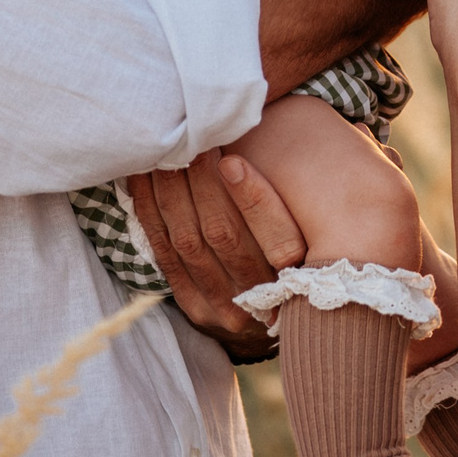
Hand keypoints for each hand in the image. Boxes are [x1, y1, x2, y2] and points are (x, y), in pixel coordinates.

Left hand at [125, 152, 306, 362]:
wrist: (277, 317)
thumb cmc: (303, 257)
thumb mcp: (314, 233)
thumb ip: (296, 200)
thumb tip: (273, 146)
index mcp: (303, 280)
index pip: (282, 243)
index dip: (256, 201)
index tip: (231, 162)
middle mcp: (264, 300)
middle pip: (223, 235)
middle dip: (201, 180)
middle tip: (190, 138)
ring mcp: (225, 308)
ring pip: (189, 241)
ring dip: (171, 190)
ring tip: (165, 151)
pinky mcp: (196, 308)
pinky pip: (166, 254)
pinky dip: (151, 212)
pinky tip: (143, 179)